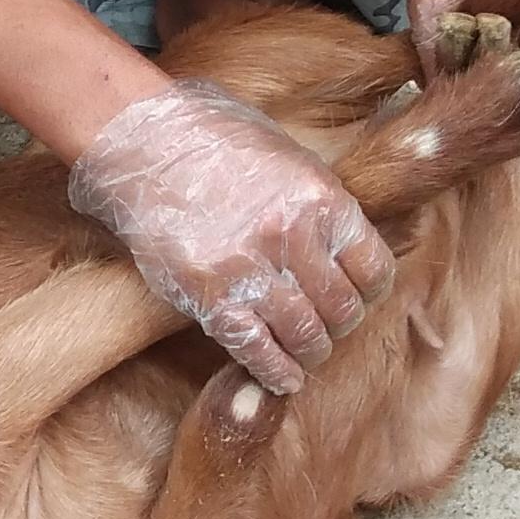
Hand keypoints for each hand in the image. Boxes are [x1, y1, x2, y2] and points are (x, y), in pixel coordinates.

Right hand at [66, 79, 393, 395]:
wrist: (145, 142)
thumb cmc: (216, 141)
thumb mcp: (289, 159)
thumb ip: (321, 206)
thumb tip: (347, 252)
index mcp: (321, 198)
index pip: (374, 271)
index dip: (369, 291)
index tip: (357, 295)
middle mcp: (291, 236)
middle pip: (343, 310)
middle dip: (339, 325)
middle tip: (326, 326)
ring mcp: (249, 269)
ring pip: (305, 336)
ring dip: (309, 352)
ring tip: (303, 352)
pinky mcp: (209, 296)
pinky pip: (256, 350)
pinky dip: (275, 372)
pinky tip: (282, 377)